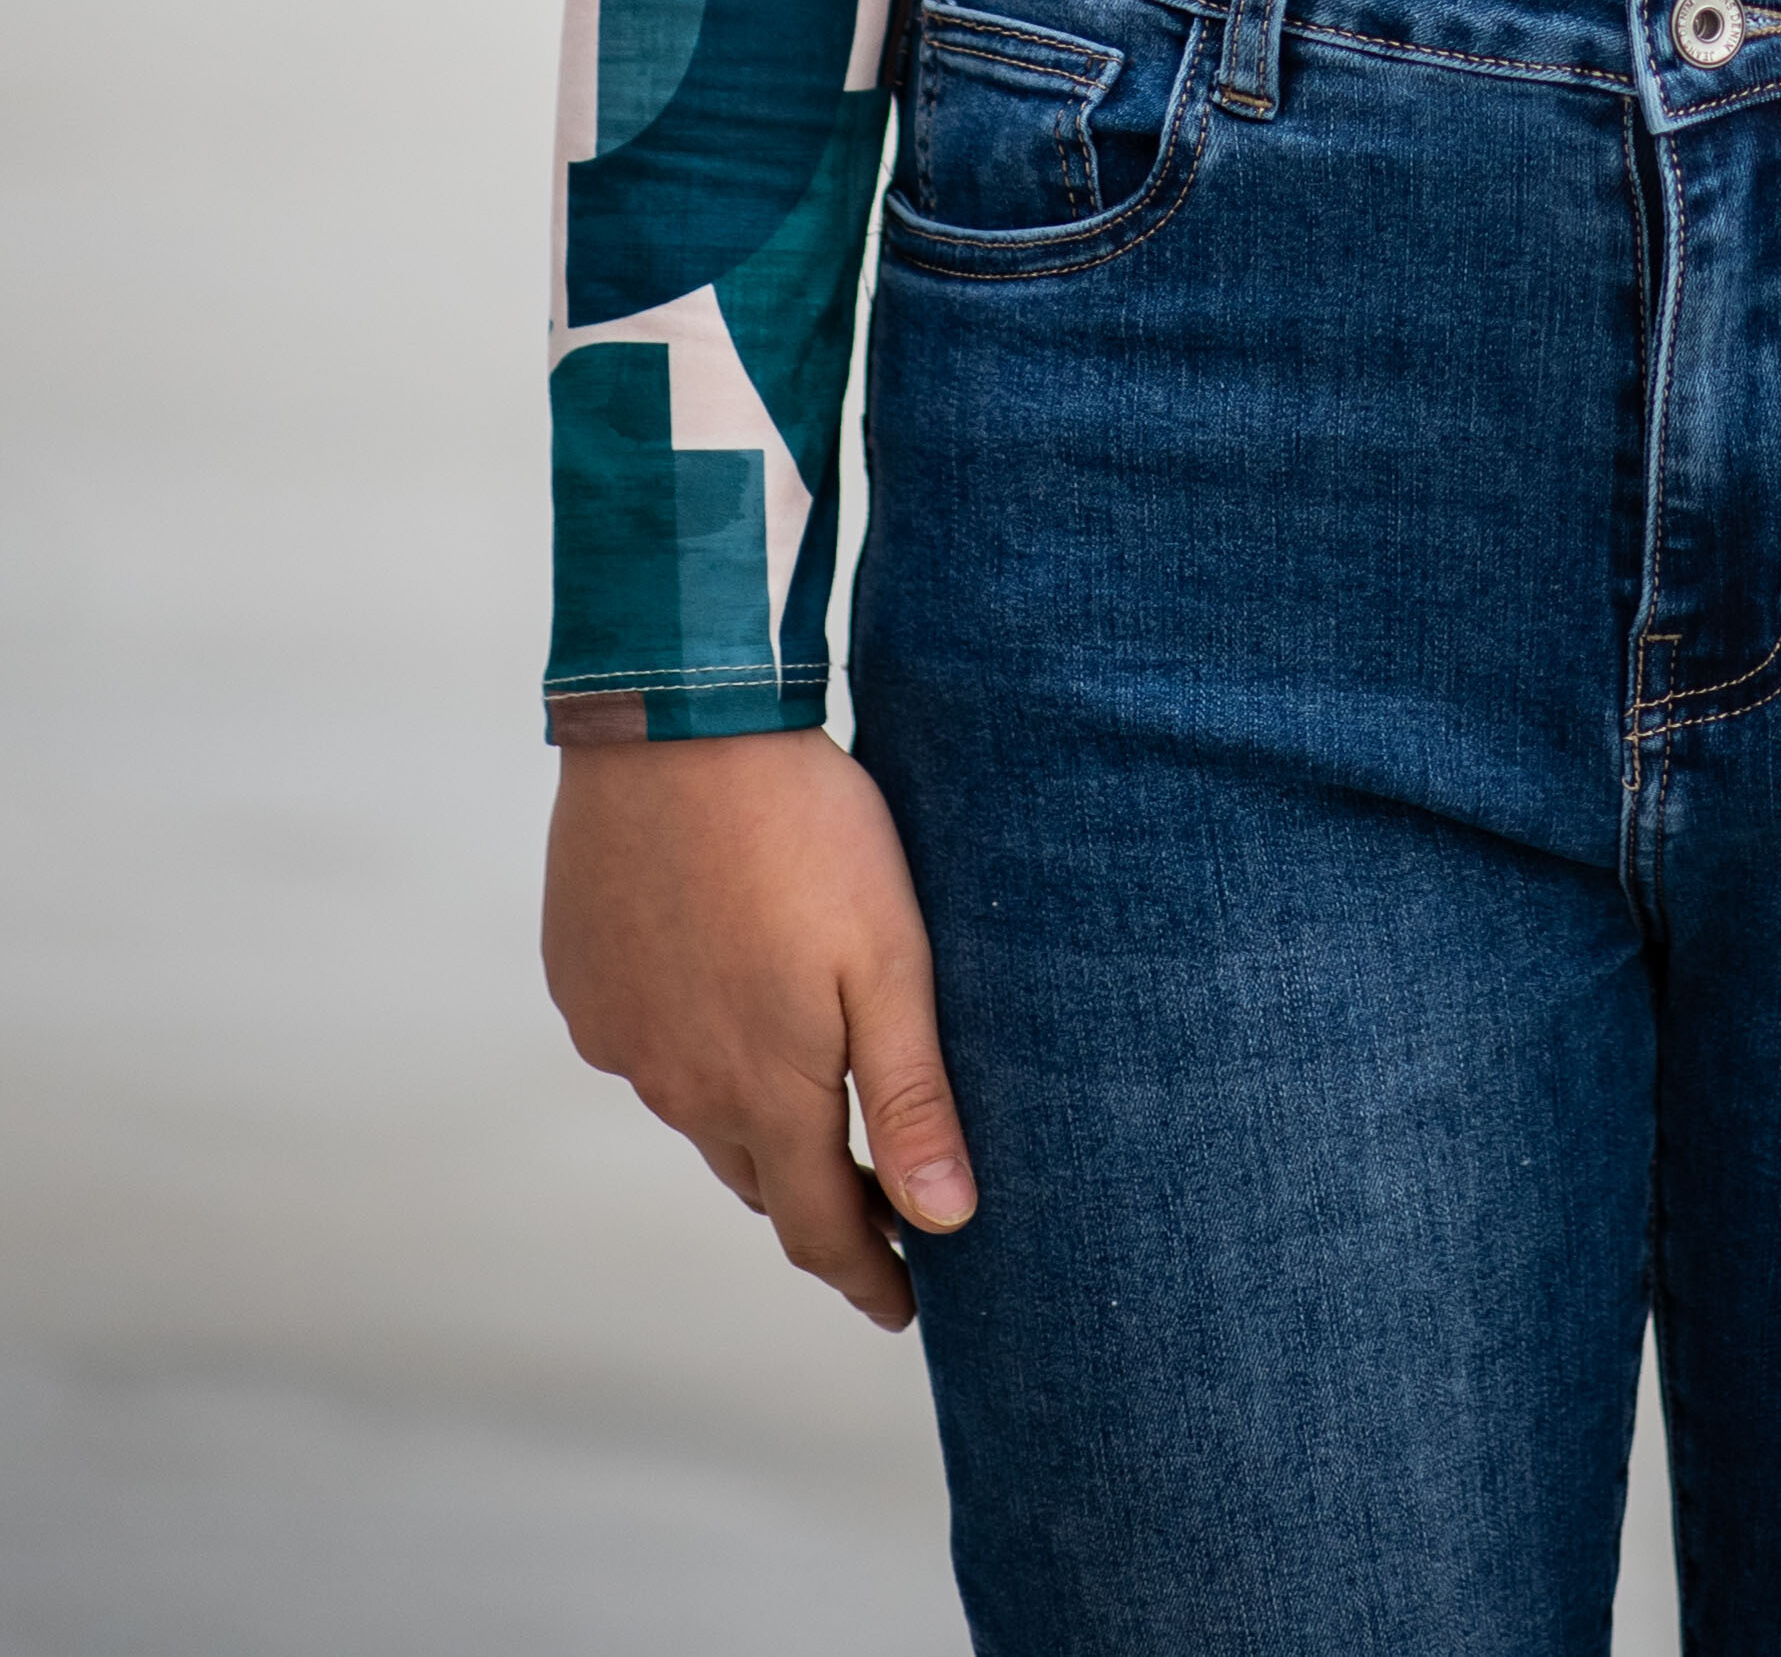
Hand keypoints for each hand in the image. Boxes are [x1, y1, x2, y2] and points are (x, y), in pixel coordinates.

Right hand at [542, 727, 974, 1329]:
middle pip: (761, 1176)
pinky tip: (723, 997)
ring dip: (753, 1116)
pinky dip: (691, 1046)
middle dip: (818, 1199)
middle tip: (873, 1196)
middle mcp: (679, 1088)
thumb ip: (911, 1098)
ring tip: (804, 1087)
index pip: (820, 1230)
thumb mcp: (889, 960)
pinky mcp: (582, 981)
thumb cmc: (805, 832)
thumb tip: (949, 1221)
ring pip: (699, 1109)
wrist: (675, 723)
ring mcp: (620, 1036)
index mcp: (764, 1093)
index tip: (906, 1306)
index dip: (868, 1275)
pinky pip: (646, 1045)